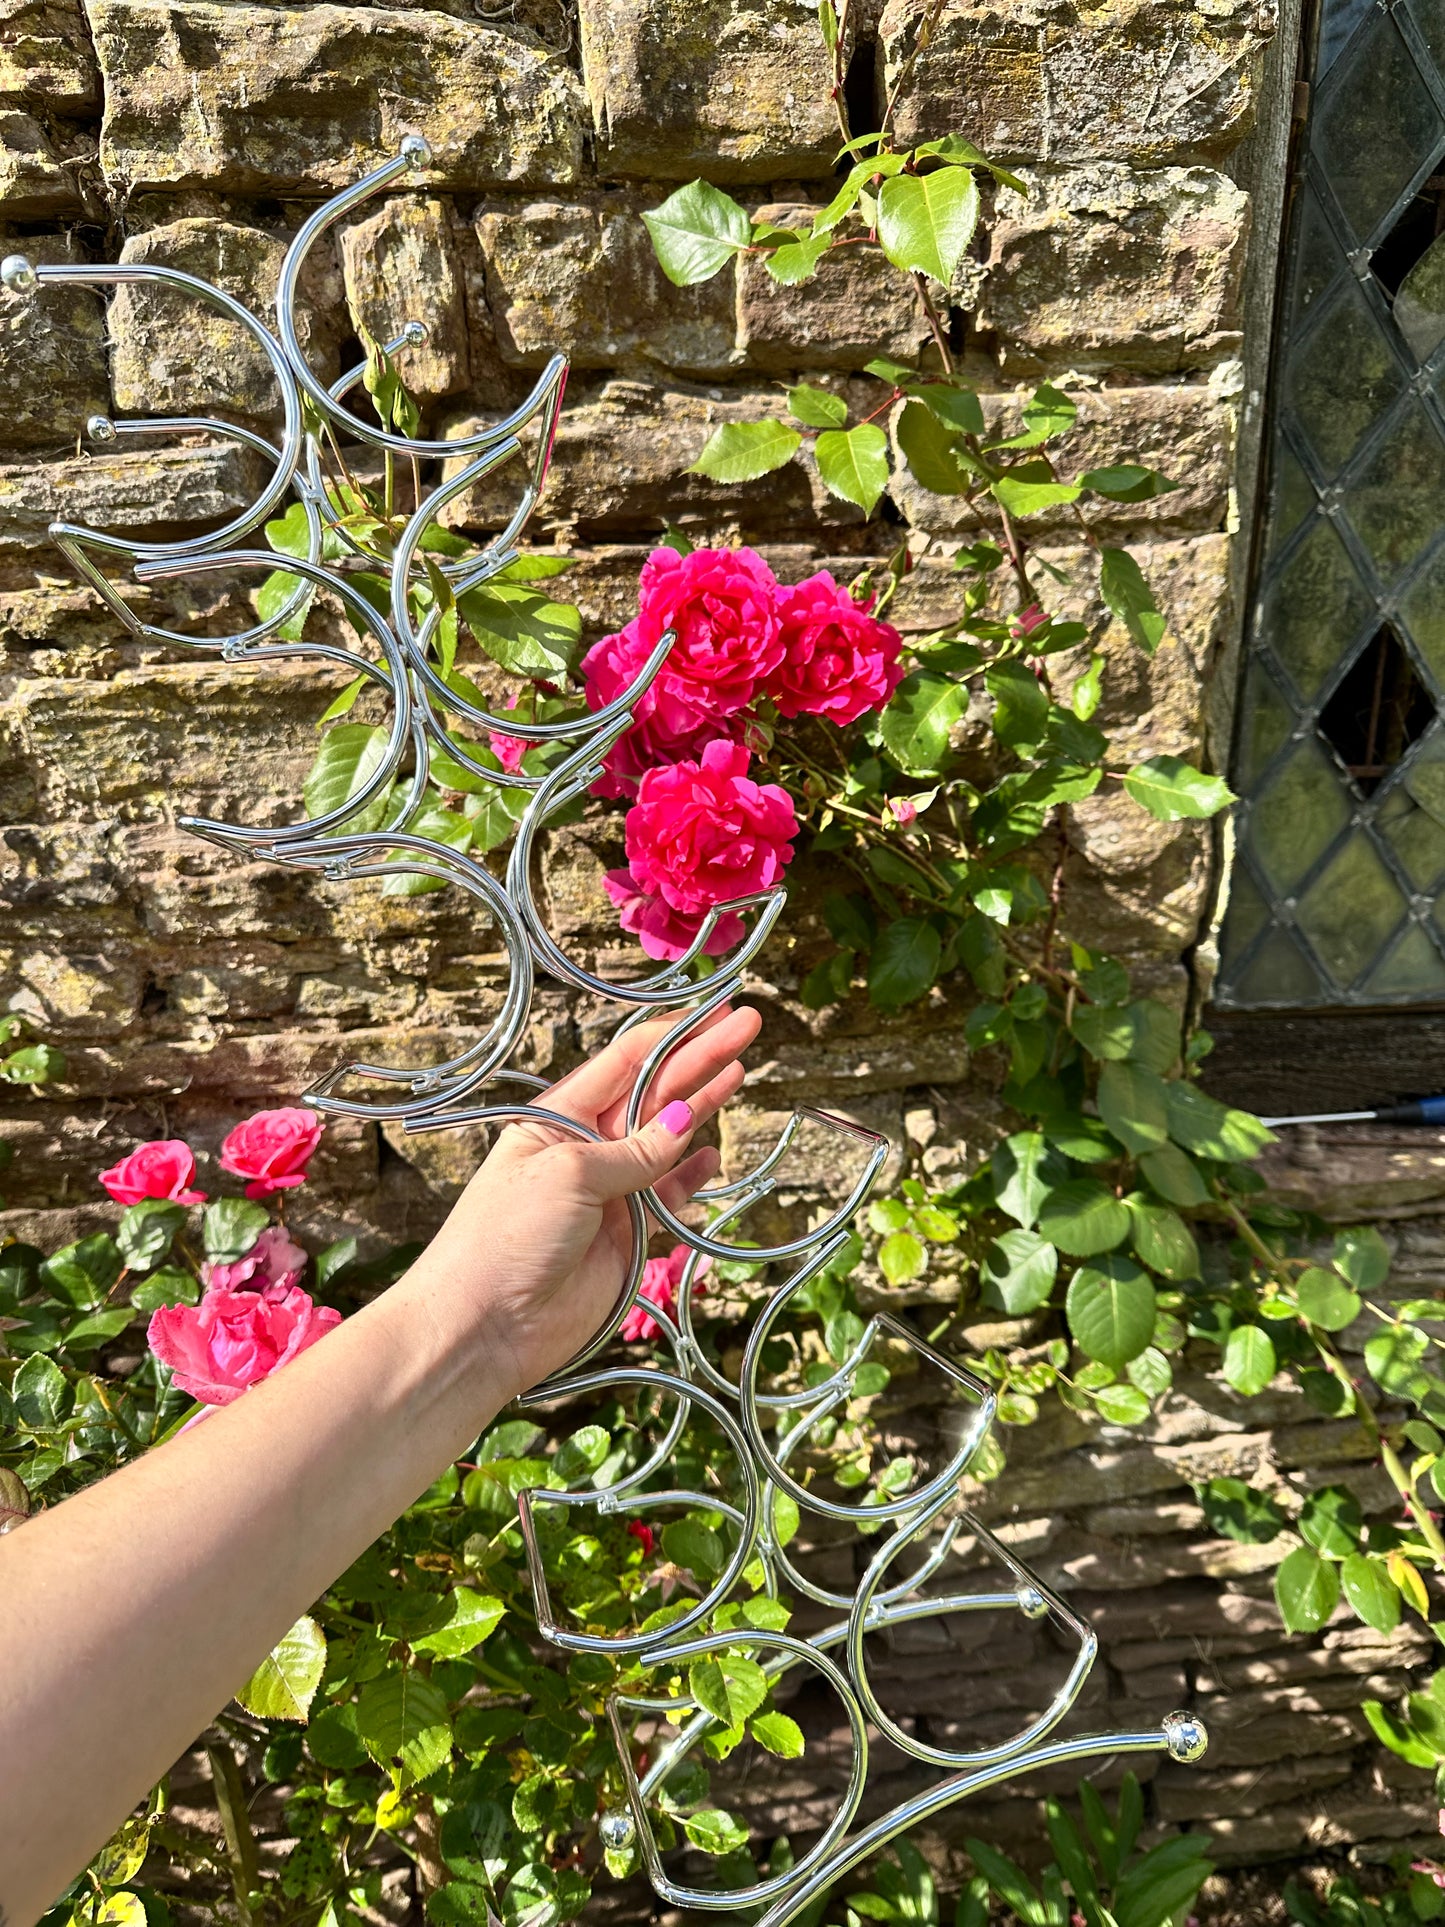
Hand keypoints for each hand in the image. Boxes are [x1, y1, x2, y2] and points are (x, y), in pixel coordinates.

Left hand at [417, 1002, 761, 1402]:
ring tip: (740, 1070)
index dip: (673, 1035)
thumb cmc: (506, 1237)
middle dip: (700, 1058)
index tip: (715, 1012)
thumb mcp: (569, 1174)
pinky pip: (670, 1196)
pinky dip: (694, 1175)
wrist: (486, 1327)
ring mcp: (611, 1192)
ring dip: (703, 1105)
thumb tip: (688, 1119)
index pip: (626, 1061)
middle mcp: (588, 1148)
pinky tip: (715, 1151)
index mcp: (560, 1117)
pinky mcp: (630, 1238)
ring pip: (669, 1140)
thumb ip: (634, 1149)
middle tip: (748, 1025)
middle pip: (655, 1092)